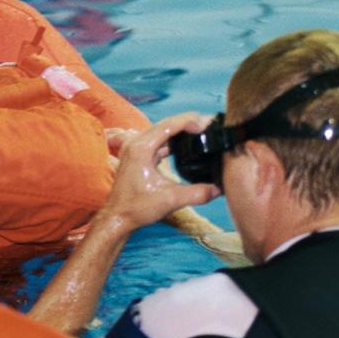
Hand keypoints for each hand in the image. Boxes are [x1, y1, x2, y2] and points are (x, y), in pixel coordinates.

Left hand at [99, 112, 220, 232]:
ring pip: (161, 132)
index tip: (206, 123)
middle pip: (164, 125)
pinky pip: (158, 142)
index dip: (188, 121)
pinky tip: (186, 145)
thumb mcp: (171, 200)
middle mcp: (136, 144)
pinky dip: (172, 141)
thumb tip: (220, 188)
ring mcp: (135, 148)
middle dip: (187, 122)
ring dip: (179, 131)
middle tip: (208, 124)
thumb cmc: (137, 207)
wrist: (118, 216)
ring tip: (201, 132)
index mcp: (140, 148)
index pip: (167, 125)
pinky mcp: (138, 156)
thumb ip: (197, 193)